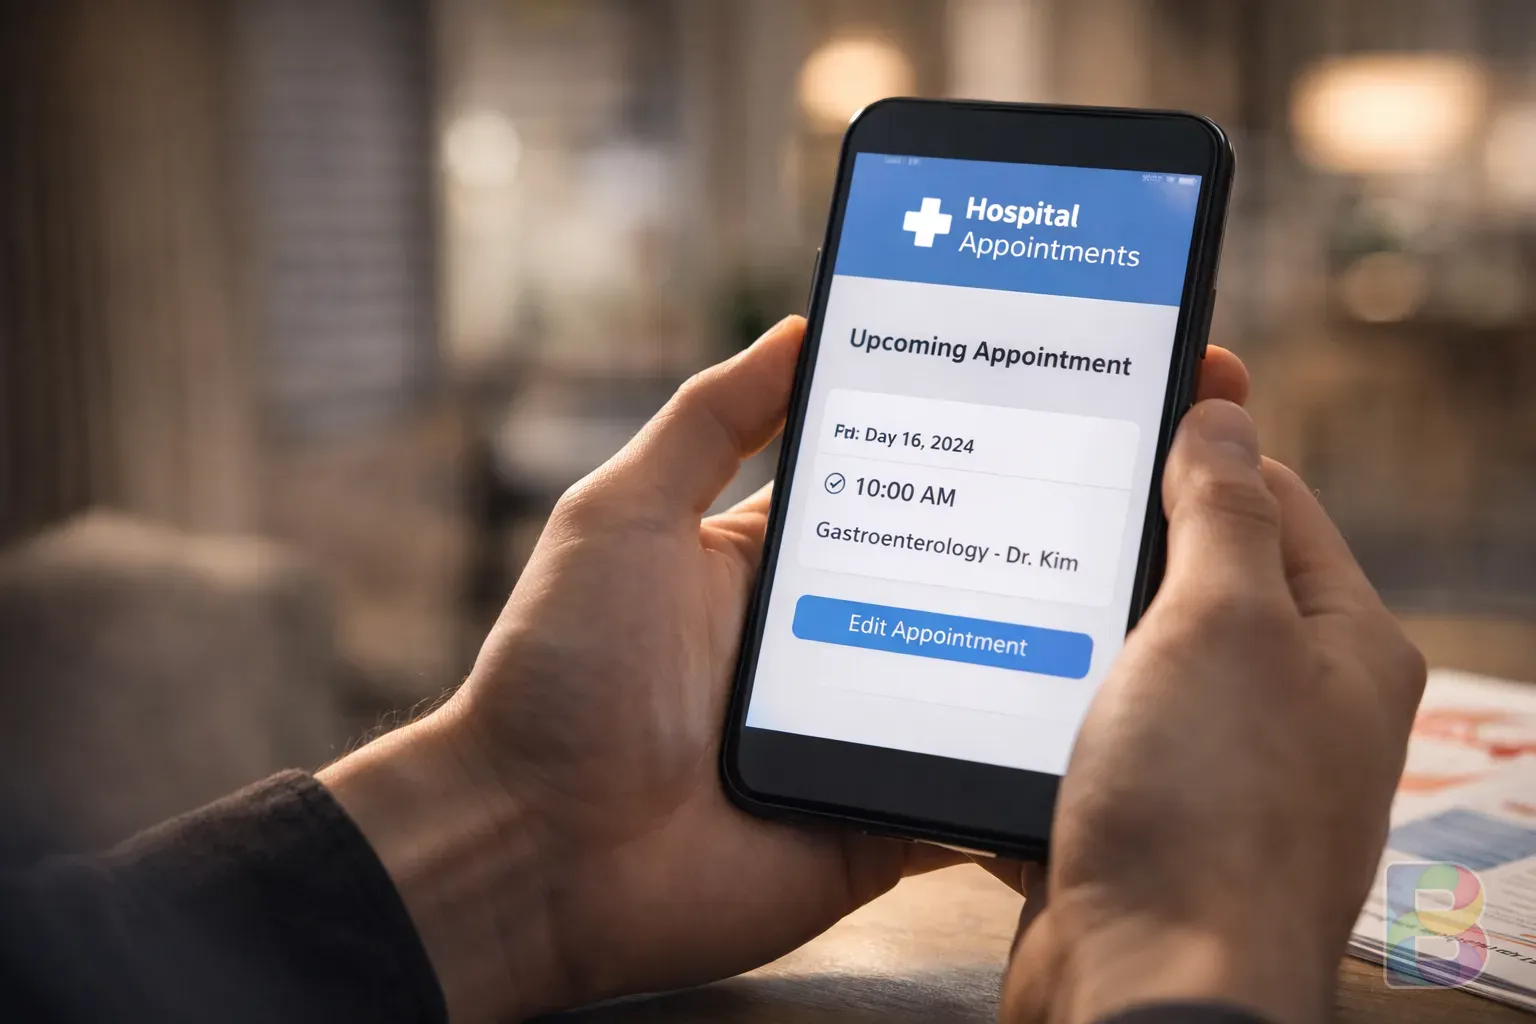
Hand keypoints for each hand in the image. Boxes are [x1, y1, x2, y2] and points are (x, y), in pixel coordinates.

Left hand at [322, 316, 1251, 1021]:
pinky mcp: (885, 815)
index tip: (1060, 395)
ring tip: (1157, 596)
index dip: (969, 449)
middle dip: (1041, 544)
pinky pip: (978, 788)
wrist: (534, 852)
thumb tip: (800, 327)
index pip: (898, 490)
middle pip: (958, 581)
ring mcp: (866, 729)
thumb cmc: (562, 674)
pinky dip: (1034, 767)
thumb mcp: (623, 517)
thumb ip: (708, 422)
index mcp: (779, 564)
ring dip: (1058, 653)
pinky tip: (1109, 726)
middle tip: (1146, 493)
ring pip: (988, 679)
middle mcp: (834, 640)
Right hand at [999, 402, 1425, 1023]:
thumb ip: (1221, 509)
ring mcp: (1206, 761)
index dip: (1204, 437)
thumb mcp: (1221, 624)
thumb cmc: (1208, 810)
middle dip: (1121, 531)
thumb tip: (1223, 414)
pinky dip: (1039, 696)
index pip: (1273, 500)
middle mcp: (1284, 702)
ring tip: (1001, 567)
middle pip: (1196, 573)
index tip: (1136, 382)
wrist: (1147, 988)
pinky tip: (986, 670)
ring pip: (1126, 650)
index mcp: (1339, 646)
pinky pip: (1082, 723)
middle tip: (1041, 473)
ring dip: (1069, 618)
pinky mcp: (1135, 811)